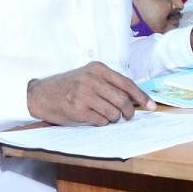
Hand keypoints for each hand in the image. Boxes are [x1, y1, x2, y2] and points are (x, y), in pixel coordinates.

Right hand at [27, 61, 152, 126]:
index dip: (141, 96)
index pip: (127, 83)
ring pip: (113, 112)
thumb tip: (135, 98)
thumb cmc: (69, 86)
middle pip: (122, 100)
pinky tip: (94, 118)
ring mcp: (84, 95)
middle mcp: (92, 80)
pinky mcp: (77, 110)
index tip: (151, 106)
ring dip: (114, 118)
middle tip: (128, 116)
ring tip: (107, 116)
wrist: (40, 94)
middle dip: (129, 112)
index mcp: (98, 69)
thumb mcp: (89, 76)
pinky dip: (102, 122)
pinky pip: (101, 121)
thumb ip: (109, 83)